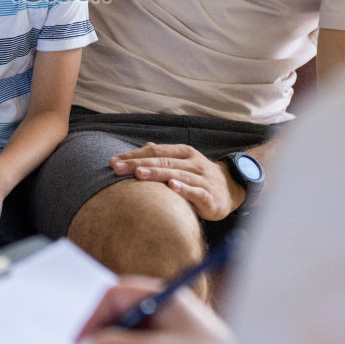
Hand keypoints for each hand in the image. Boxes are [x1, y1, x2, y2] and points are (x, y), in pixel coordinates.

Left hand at [109, 143, 244, 220]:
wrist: (231, 190)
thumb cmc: (199, 176)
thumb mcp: (182, 163)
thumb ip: (163, 156)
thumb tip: (142, 148)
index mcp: (183, 153)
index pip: (155, 151)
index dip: (134, 155)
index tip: (113, 161)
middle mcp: (192, 162)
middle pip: (162, 161)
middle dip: (138, 164)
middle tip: (117, 167)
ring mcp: (202, 178)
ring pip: (176, 174)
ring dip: (157, 174)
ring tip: (139, 174)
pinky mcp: (209, 196)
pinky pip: (195, 192)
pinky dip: (184, 189)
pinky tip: (172, 187)